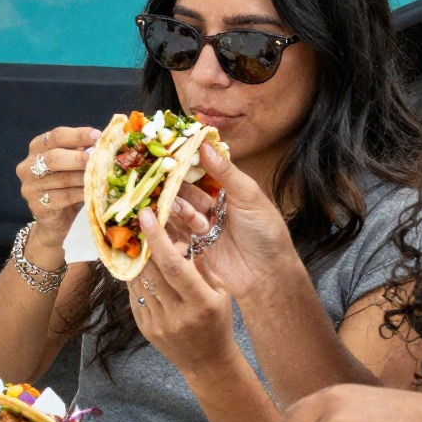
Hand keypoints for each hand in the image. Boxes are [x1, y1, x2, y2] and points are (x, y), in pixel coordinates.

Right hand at [18, 126, 96, 260]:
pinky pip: (63, 197)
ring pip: (61, 179)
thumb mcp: (73, 166)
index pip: (55, 136)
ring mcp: (29, 187)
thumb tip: (104, 142)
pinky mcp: (36, 205)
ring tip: (101, 177)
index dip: (77, 135)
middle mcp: (27, 166)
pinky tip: (92, 193)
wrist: (55, 220)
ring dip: (83, 178)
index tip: (98, 136)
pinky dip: (80, 194)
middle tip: (99, 159)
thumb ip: (82, 153)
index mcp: (37, 148)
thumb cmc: (67, 187)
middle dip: (79, 158)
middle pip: (53, 158)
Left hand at [131, 204, 237, 372]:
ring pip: (139, 282)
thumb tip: (180, 235)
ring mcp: (159, 324)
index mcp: (201, 302)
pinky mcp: (146, 329)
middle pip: (151, 270)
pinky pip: (135, 296)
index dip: (157, 239)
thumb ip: (201, 266)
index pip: (173, 266)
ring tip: (137, 242)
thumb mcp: (220, 292)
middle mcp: (178, 314)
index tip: (147, 215)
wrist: (208, 362)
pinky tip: (140, 268)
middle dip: (143, 244)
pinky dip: (136, 279)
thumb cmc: (217, 321)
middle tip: (137, 222)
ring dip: (137, 260)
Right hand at [163, 140, 300, 302]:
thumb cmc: (265, 232)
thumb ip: (226, 172)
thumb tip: (205, 145)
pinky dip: (168, 225)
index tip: (168, 152)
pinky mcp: (196, 247)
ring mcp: (204, 227)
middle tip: (153, 176)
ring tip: (158, 201)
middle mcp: (214, 207)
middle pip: (187, 192)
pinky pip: (178, 232)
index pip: (203, 172)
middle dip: (172, 185)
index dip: (187, 163)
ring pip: (180, 211)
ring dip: (171, 206)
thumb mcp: (249, 196)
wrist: (267, 275)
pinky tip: (157, 219)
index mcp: (229, 192)